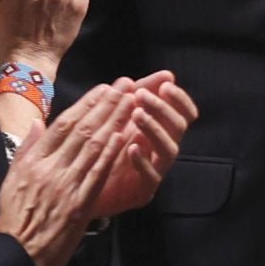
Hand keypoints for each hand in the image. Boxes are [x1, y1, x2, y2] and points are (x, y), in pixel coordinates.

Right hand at [0, 82, 138, 265]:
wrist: (17, 256)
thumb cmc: (15, 219)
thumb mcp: (12, 180)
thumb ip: (26, 150)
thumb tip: (36, 123)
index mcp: (32, 162)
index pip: (61, 126)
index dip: (85, 104)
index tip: (104, 88)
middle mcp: (48, 169)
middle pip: (81, 130)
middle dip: (106, 105)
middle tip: (126, 85)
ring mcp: (65, 186)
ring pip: (93, 147)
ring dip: (115, 121)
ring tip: (132, 101)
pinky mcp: (79, 204)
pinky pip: (98, 173)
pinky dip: (112, 153)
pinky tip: (125, 135)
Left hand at [90, 72, 196, 217]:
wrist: (78, 188)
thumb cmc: (100, 148)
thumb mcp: (117, 116)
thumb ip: (139, 95)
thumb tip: (167, 74)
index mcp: (161, 131)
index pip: (185, 113)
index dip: (179, 99)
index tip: (165, 85)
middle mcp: (163, 149)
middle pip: (179, 127)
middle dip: (163, 109)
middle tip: (142, 97)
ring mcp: (156, 171)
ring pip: (169, 150)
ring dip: (154, 129)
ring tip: (136, 115)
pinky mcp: (144, 191)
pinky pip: (152, 177)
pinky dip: (143, 161)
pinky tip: (130, 148)